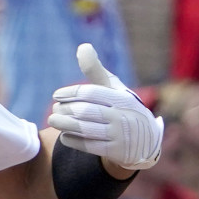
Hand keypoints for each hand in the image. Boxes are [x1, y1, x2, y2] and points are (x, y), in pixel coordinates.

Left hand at [49, 43, 163, 170]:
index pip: (91, 93)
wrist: (146, 141)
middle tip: (54, 110)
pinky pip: (89, 146)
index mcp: (121, 98)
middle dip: (65, 110)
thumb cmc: (122, 107)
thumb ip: (96, 70)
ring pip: (85, 129)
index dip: (70, 93)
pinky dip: (72, 140)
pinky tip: (64, 135)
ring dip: (65, 125)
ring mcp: (119, 135)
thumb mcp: (114, 88)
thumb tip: (82, 47)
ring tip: (53, 121)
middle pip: (85, 112)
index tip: (56, 95)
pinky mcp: (115, 151)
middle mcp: (121, 116)